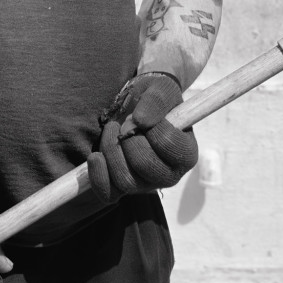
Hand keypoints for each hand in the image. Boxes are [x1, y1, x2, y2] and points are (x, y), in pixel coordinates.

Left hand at [87, 72, 197, 203]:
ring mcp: (146, 185)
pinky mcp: (124, 189)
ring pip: (125, 180)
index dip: (149, 126)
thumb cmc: (153, 98)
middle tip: (122, 123)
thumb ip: (157, 100)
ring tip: (111, 131)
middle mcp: (169, 175)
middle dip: (127, 138)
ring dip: (111, 150)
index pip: (167, 144)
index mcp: (186, 153)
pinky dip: (98, 176)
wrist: (137, 105)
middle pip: (144, 165)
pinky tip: (96, 156)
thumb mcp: (160, 88)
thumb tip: (141, 120)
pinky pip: (109, 194)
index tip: (140, 115)